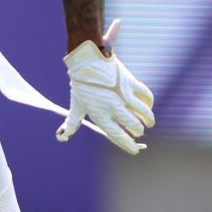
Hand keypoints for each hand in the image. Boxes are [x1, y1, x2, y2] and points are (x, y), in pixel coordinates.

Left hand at [58, 20, 155, 154]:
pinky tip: (148, 105)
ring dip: (148, 119)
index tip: (135, 151)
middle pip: (133, 125)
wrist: (87, 60)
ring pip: (143, 112)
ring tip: (149, 123)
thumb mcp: (76, 105)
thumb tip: (62, 138)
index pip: (117, 136)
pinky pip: (145, 96)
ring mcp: (123, 95)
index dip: (128, 145)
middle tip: (139, 132)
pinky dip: (149, 102)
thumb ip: (72, 123)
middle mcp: (113, 107)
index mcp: (100, 115)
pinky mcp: (130, 83)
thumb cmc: (81, 85)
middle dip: (138, 131)